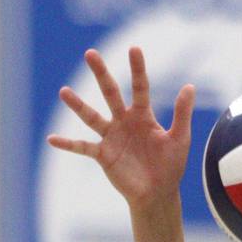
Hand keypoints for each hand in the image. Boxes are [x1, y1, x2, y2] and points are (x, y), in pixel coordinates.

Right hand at [47, 47, 195, 241]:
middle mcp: (124, 121)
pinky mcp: (103, 154)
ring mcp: (111, 137)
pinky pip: (83, 147)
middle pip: (111, 93)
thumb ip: (182, 114)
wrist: (158, 193)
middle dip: (102, 74)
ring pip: (92, 117)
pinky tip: (52, 139)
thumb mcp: (179, 139)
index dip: (138, 69)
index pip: (140, 88)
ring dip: (78, 105)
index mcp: (143, 116)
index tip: (134, 48)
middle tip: (91, 53)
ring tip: (64, 91)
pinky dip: (68, 144)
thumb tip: (189, 86)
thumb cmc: (171, 165)